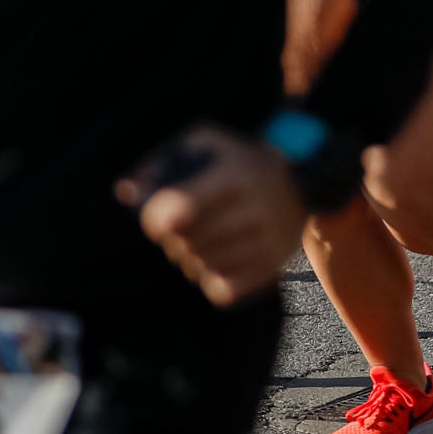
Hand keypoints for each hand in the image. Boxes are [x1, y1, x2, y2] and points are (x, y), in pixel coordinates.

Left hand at [118, 127, 308, 306]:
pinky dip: (210, 278)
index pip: (179, 207)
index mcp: (236, 176)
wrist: (306, 183)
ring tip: (202, 241)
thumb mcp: (208, 143)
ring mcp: (267, 243)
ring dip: (191, 258)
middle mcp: (255, 211)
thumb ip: (164, 160)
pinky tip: (218, 259)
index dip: (155, 219)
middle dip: (173, 240)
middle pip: (186, 242)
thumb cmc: (240, 161)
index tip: (156, 221)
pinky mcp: (272, 268)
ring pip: (201, 267)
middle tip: (180, 229)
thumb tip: (126, 191)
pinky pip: (221, 290)